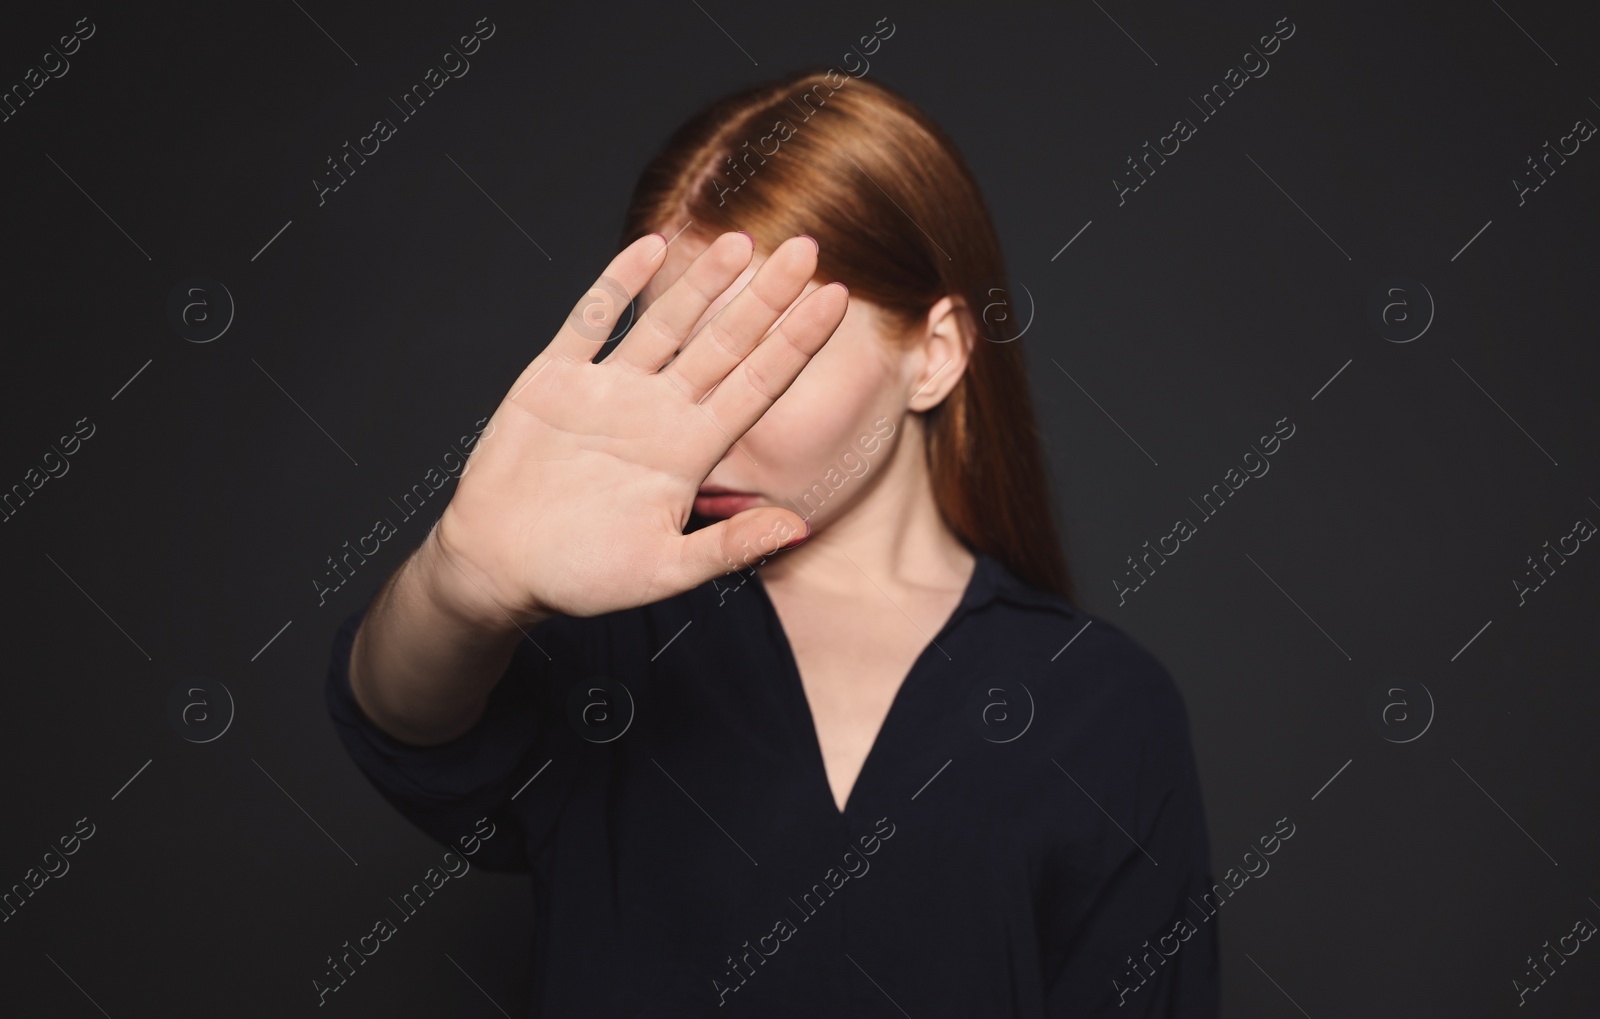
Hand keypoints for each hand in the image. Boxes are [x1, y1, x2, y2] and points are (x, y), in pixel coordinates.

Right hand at [429, 231, 848, 626]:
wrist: (498, 568)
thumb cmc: (580, 576)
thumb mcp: (663, 570)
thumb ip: (728, 548)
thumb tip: (798, 528)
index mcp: (690, 452)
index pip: (758, 386)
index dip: (796, 344)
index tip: (837, 301)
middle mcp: (658, 412)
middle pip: (724, 343)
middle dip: (765, 297)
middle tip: (807, 246)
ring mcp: (608, 391)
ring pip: (667, 323)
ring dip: (701, 282)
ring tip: (741, 240)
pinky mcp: (555, 380)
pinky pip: (591, 321)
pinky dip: (616, 284)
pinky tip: (649, 246)